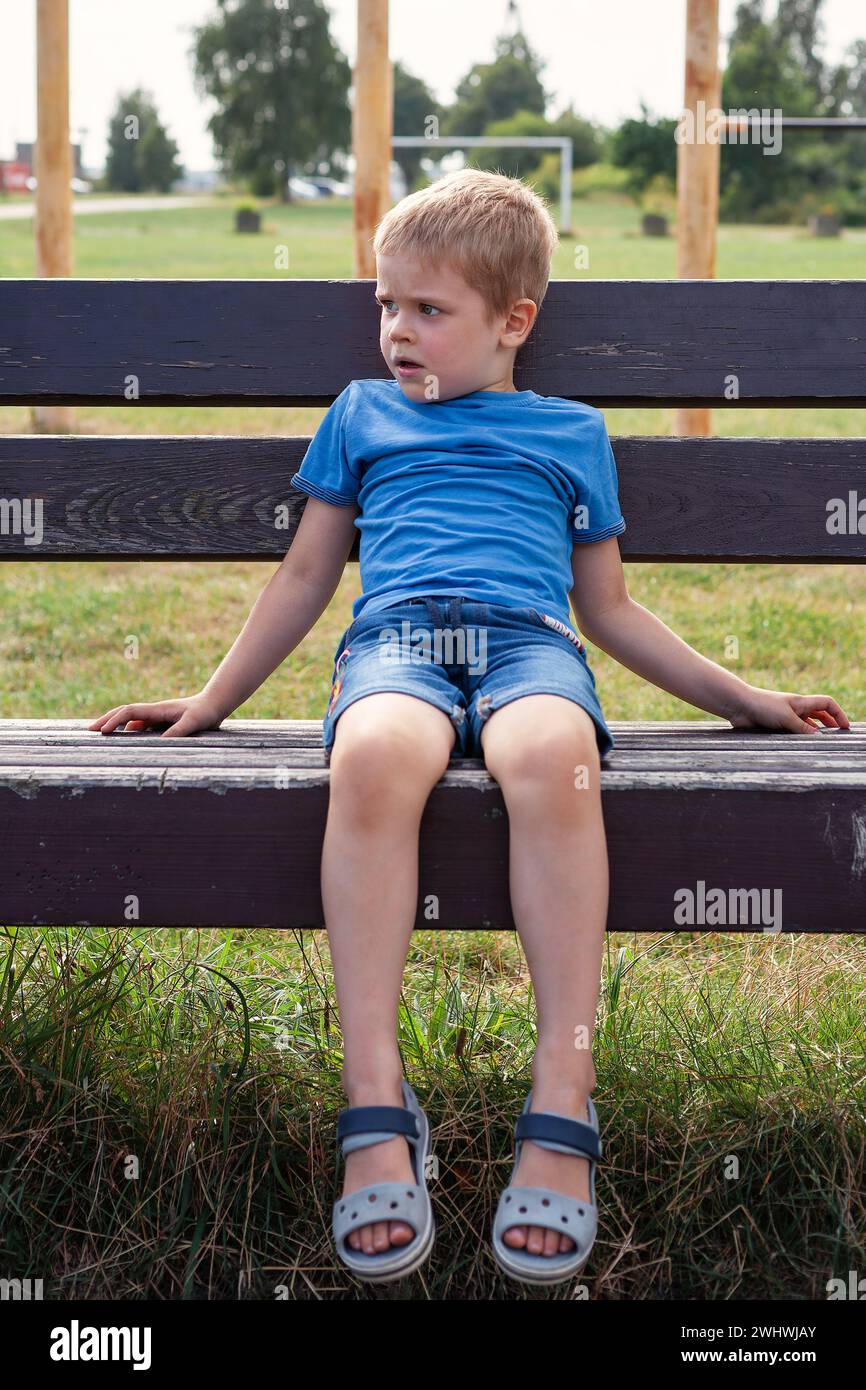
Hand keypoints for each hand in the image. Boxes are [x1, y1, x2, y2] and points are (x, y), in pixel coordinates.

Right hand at [88, 693, 225, 738]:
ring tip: (100, 734)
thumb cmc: (205, 712)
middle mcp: (153, 711)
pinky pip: (140, 726)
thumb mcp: (194, 722)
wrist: (214, 704)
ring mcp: (156, 717)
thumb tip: (161, 743)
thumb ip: (179, 731)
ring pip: (130, 719)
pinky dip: (128, 730)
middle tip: (89, 730)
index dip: (115, 720)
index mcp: (157, 709)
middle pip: (124, 713)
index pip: (130, 712)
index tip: (103, 731)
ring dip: (115, 725)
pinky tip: (123, 738)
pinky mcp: (161, 722)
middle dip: (106, 720)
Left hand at [727, 685, 850, 734]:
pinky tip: (800, 748)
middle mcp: (795, 709)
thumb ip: (803, 728)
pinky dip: (798, 739)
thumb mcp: (787, 718)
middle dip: (830, 724)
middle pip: (819, 715)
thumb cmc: (763, 706)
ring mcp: (785, 718)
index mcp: (802, 702)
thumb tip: (819, 737)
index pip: (827, 703)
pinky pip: (791, 733)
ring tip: (821, 745)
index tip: (845, 727)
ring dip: (813, 734)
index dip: (838, 713)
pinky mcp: (775, 726)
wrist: (739, 705)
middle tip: (837, 738)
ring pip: (805, 726)